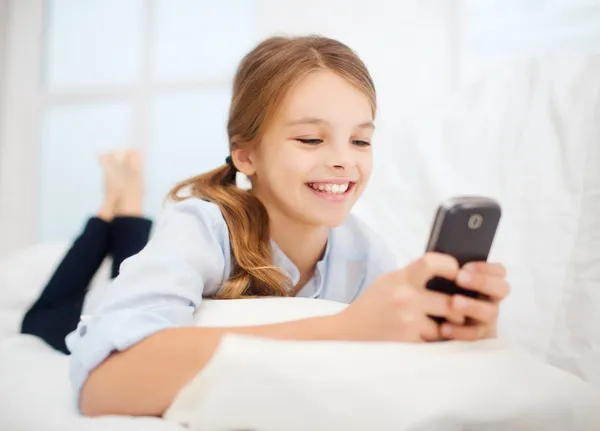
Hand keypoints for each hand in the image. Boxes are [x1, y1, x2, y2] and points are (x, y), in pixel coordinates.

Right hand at [334, 252, 465, 342]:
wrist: (348, 332)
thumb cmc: (371, 305)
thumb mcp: (388, 281)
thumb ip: (413, 277)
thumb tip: (447, 275)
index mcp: (400, 278)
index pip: (432, 263)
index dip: (450, 266)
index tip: (456, 274)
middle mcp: (405, 297)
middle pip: (450, 302)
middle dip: (457, 309)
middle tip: (456, 311)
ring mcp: (408, 321)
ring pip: (445, 326)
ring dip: (443, 328)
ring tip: (433, 326)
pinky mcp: (408, 342)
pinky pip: (433, 342)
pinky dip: (430, 341)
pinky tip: (420, 337)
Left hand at [439, 262, 509, 340]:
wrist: (422, 324)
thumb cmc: (434, 296)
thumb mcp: (439, 281)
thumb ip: (445, 270)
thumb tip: (438, 260)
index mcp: (484, 282)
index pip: (499, 271)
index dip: (486, 267)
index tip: (465, 266)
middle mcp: (490, 300)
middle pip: (502, 289)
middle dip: (482, 281)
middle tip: (460, 278)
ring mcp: (486, 320)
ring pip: (490, 312)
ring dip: (472, 305)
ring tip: (454, 302)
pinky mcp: (478, 338)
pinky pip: (475, 336)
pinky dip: (460, 331)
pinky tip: (443, 327)